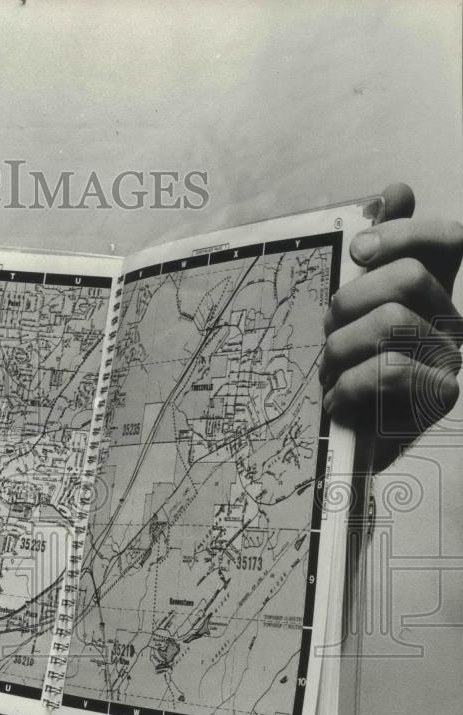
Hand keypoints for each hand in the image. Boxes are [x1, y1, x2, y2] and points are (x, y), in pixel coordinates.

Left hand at [321, 182, 462, 471]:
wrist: (363, 456)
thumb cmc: (354, 375)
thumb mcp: (359, 309)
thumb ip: (382, 250)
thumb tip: (395, 191)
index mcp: (439, 295)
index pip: (451, 239)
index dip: (405, 231)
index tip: (357, 248)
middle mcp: (455, 324)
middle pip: (410, 280)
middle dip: (349, 301)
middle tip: (331, 330)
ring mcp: (452, 365)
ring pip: (391, 324)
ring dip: (340, 349)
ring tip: (331, 372)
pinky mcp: (438, 404)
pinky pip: (384, 373)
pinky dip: (346, 387)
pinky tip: (338, 402)